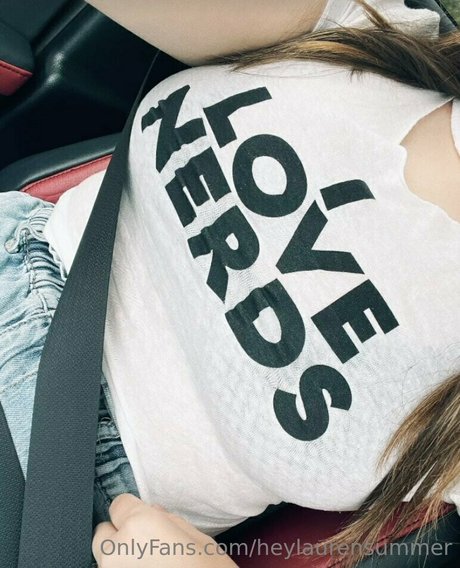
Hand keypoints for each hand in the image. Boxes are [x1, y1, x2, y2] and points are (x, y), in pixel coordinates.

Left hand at [92, 494, 237, 567]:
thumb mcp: (196, 536)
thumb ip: (166, 519)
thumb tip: (152, 512)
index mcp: (140, 524)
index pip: (118, 504)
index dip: (133, 510)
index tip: (145, 518)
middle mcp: (117, 550)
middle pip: (103, 533)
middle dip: (121, 535)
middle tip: (147, 545)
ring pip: (105, 559)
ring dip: (122, 559)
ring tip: (149, 565)